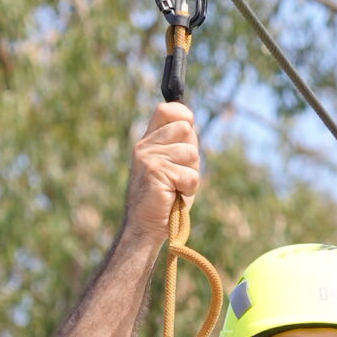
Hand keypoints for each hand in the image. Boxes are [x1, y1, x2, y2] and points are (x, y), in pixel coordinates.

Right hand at [125, 103, 200, 243]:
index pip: (165, 110)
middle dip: (191, 153)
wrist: (145, 226)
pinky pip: (190, 175)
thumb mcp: (173, 164)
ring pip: (190, 152)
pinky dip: (189, 189)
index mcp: (148, 141)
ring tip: (175, 186)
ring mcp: (148, 158)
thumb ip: (180, 143)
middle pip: (185, 129)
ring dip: (190, 174)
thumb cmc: (164, 197)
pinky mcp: (155, 173)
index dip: (182, 114)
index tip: (189, 123)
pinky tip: (174, 195)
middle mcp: (145, 146)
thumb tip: (189, 121)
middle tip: (179, 173)